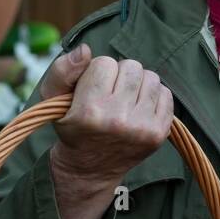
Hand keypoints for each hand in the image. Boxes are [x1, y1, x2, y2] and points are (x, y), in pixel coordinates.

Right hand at [39, 44, 172, 218]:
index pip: (105, 63)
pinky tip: (139, 108)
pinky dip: (154, 97)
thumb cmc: (72, 127)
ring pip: (151, 77)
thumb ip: (62, 70)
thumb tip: (85, 50)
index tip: (92, 89)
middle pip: (131, 66)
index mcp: (90, 110)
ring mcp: (142, 128)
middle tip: (110, 93)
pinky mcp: (159, 134)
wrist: (90, 169)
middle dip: (120, 75)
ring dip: (138, 84)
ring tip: (125, 99)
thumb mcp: (52, 99)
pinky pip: (166, 95)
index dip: (97, 72)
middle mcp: (118, 120)